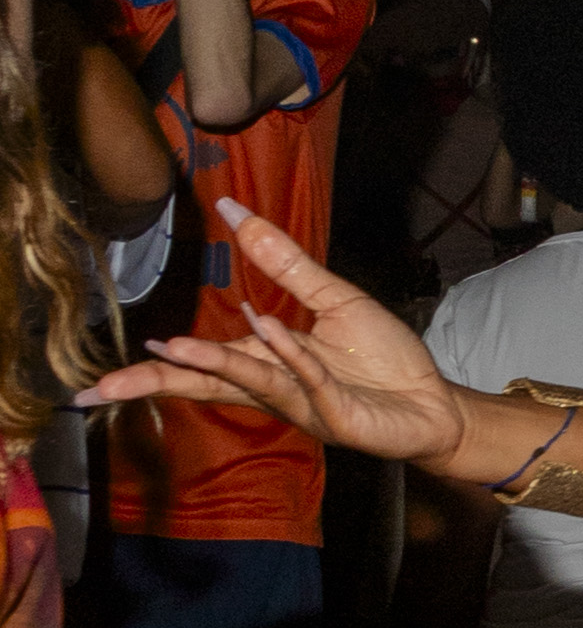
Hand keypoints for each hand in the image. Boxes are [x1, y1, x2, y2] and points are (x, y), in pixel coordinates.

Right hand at [88, 198, 477, 467]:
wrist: (436, 402)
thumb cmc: (384, 359)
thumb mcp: (332, 298)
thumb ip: (284, 262)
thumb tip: (232, 211)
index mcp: (266, 362)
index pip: (203, 366)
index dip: (159, 368)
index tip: (108, 373)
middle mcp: (278, 388)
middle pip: (208, 384)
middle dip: (155, 386)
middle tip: (102, 389)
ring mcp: (306, 404)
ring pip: (252, 380)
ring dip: (212, 361)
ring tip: (171, 348)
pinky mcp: (340, 416)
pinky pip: (308, 379)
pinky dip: (288, 354)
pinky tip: (263, 327)